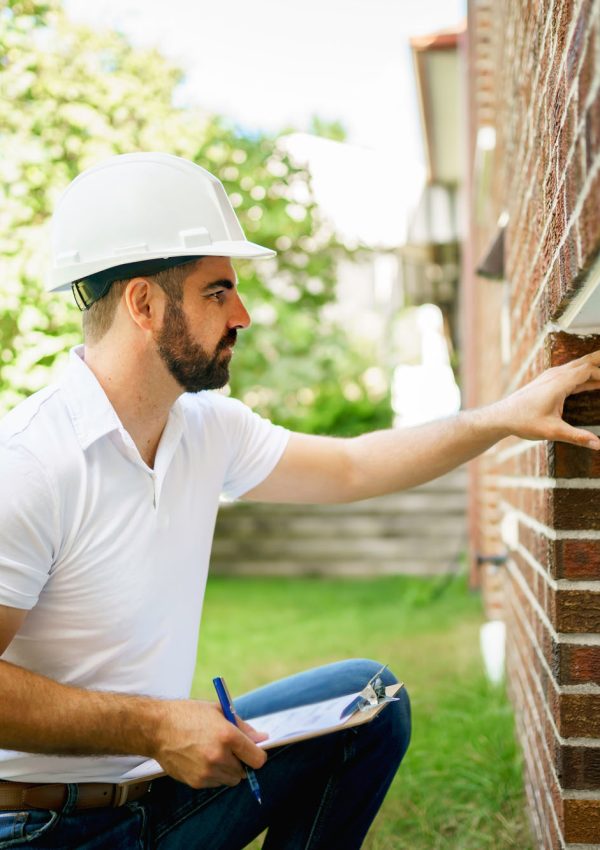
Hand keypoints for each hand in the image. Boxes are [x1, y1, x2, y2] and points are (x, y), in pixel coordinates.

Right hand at [152, 699, 267, 788]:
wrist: (157, 728)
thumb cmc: (189, 715)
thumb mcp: (219, 711)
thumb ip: (244, 727)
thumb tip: (263, 739)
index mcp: (228, 736)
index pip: (258, 759)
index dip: (257, 754)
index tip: (252, 750)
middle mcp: (219, 757)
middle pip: (244, 771)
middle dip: (241, 761)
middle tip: (228, 748)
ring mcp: (207, 772)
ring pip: (230, 779)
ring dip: (228, 769)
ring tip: (212, 751)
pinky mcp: (196, 782)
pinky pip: (215, 783)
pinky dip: (214, 774)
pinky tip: (201, 759)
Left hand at [493, 350, 599, 448]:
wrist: (501, 416)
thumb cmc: (524, 422)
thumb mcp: (552, 432)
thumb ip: (577, 437)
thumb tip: (599, 445)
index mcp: (559, 382)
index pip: (589, 370)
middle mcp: (555, 375)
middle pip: (585, 361)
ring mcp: (551, 376)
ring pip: (578, 366)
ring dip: (595, 367)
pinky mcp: (548, 382)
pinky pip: (572, 374)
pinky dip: (586, 375)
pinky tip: (595, 383)